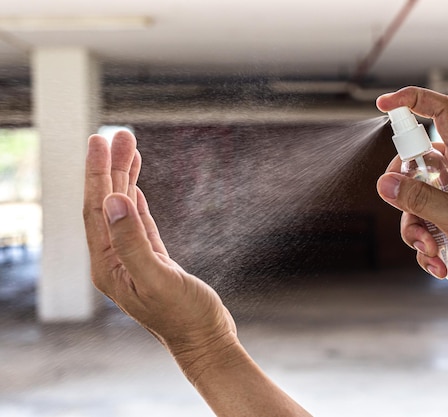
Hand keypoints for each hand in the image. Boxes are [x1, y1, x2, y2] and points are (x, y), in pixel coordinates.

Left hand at [83, 131, 236, 362]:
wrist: (205, 339)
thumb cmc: (183, 316)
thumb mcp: (157, 279)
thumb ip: (133, 241)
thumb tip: (113, 200)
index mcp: (109, 264)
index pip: (97, 209)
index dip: (98, 173)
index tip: (100, 141)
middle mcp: (115, 259)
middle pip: (107, 203)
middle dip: (111, 167)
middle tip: (118, 134)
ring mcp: (133, 259)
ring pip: (123, 210)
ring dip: (124, 178)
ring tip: (130, 148)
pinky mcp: (152, 260)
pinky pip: (137, 222)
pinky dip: (134, 200)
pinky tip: (132, 187)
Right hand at [375, 87, 447, 280]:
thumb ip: (420, 199)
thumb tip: (384, 183)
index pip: (440, 110)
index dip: (412, 99)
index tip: (384, 104)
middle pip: (412, 161)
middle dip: (402, 193)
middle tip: (408, 211)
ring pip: (412, 196)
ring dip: (414, 228)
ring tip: (431, 249)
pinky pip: (420, 218)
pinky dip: (423, 241)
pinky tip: (438, 261)